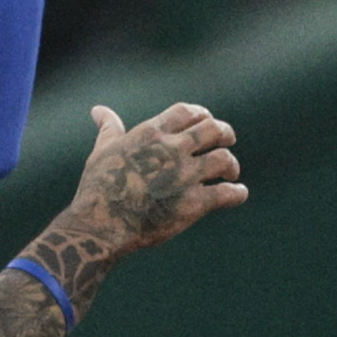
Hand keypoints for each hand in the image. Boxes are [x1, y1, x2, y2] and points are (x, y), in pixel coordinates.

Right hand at [68, 100, 243, 251]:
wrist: (101, 225)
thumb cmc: (98, 188)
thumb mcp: (102, 151)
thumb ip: (109, 128)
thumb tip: (98, 110)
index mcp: (151, 133)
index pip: (187, 112)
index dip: (201, 114)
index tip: (206, 120)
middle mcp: (172, 150)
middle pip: (213, 129)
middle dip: (225, 134)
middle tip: (228, 141)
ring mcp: (185, 176)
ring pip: (224, 159)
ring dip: (231, 165)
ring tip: (231, 173)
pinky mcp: (193, 203)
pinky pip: (227, 193)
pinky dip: (237, 193)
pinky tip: (238, 194)